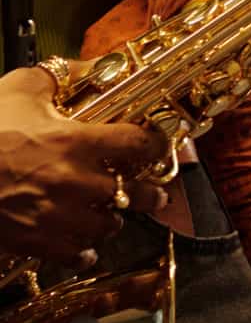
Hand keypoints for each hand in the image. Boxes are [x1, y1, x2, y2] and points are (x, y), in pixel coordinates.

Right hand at [0, 66, 168, 261]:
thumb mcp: (20, 88)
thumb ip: (60, 75)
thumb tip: (93, 67)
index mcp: (75, 141)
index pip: (138, 144)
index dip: (155, 144)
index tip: (158, 145)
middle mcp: (73, 181)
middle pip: (131, 192)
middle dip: (146, 192)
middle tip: (155, 193)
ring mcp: (54, 215)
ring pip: (106, 226)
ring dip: (112, 219)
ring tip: (111, 214)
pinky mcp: (32, 241)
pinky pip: (73, 255)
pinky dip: (83, 251)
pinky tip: (84, 246)